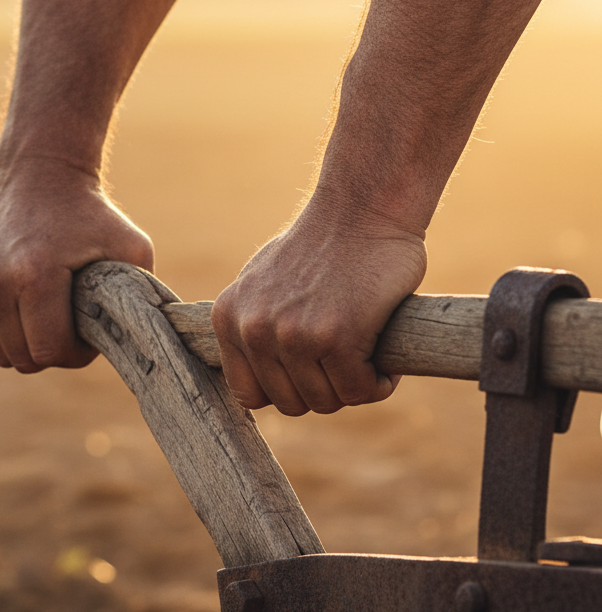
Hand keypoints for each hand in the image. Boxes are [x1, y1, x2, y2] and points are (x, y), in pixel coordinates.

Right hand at [0, 165, 153, 371]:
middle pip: (21, 358)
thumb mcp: (132, 248)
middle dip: (50, 352)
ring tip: (44, 315)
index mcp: (34, 275)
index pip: (48, 352)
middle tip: (68, 326)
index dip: (75, 354)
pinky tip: (19, 310)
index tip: (88, 333)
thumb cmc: (91, 214)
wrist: (39, 173)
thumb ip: (145, 296)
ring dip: (23, 344)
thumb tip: (152, 340)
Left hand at [211, 200, 426, 413]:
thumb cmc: (321, 245)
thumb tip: (258, 368)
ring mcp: (292, 336)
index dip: (284, 390)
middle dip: (323, 389)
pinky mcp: (335, 338)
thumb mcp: (263, 282)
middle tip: (346, 362)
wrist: (362, 208)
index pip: (248, 394)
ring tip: (365, 355)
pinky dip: (378, 382)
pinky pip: (359, 390)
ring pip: (326, 401)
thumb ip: (253, 323)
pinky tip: (383, 360)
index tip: (310, 374)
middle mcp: (254, 330)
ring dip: (353, 387)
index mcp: (228, 318)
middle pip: (290, 403)